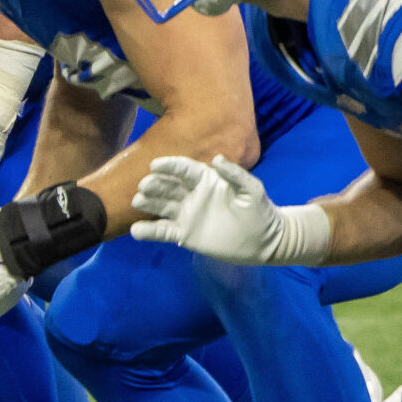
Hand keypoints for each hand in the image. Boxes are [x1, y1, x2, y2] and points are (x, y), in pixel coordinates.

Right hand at [131, 155, 328, 264]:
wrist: (264, 242)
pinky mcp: (184, 234)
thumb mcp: (252, 190)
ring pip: (161, 206)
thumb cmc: (260, 212)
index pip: (184, 170)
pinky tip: (136, 231)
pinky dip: (148, 231)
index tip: (155, 165)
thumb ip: (236, 174)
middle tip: (144, 185)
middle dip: (155, 184)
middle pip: (168, 187)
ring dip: (148, 203)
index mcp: (205, 180)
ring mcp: (186, 214)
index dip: (169, 166)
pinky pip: (163, 231)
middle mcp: (191, 195)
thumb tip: (216, 159)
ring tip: (138, 202)